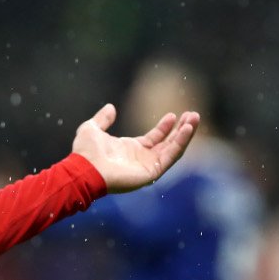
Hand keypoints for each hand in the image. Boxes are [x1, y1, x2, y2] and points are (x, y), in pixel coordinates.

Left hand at [72, 104, 200, 193]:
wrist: (83, 168)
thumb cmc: (85, 152)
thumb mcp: (91, 128)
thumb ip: (103, 119)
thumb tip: (111, 107)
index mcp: (131, 149)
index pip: (155, 138)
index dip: (165, 127)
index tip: (173, 115)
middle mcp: (142, 158)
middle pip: (168, 143)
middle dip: (181, 129)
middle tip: (192, 115)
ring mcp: (148, 166)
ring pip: (173, 149)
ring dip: (185, 134)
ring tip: (194, 119)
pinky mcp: (152, 172)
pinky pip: (171, 156)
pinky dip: (181, 143)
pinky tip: (187, 129)